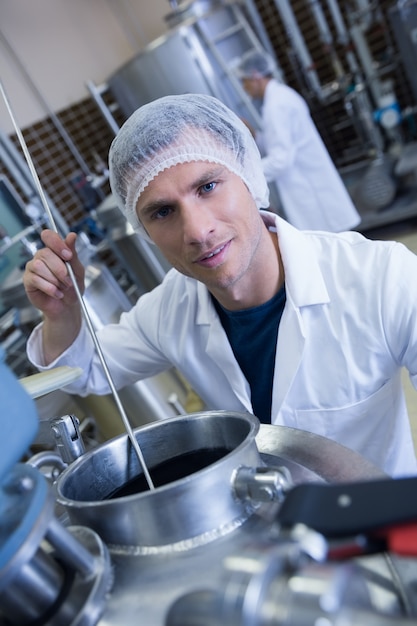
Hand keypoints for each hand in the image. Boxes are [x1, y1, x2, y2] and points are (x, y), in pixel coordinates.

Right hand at [23, 230, 85, 363]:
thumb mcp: (78, 270)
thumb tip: (72, 235)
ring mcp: (33, 268)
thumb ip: (73, 253)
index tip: (68, 256)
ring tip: (63, 288)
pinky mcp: (28, 280)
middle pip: (45, 253)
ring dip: (55, 279)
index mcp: (54, 250)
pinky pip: (36, 279)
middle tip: (69, 281)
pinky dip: (50, 288)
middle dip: (60, 269)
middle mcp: (41, 256)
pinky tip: (57, 294)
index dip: (57, 244)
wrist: (68, 306)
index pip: (48, 236)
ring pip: (39, 266)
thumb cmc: (73, 287)